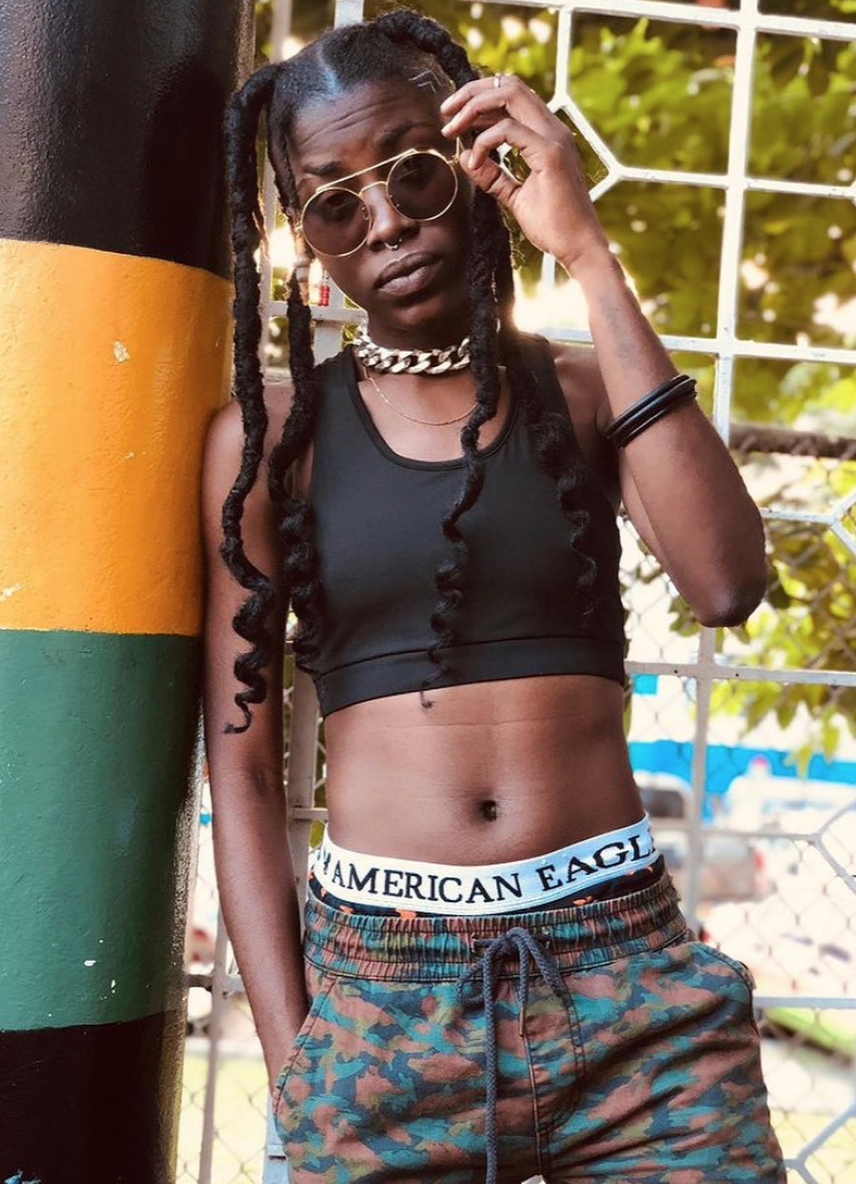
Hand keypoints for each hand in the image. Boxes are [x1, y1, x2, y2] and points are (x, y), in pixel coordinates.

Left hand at [440, 74, 609, 271]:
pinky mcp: (550, 155)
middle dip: (471, 92)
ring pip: (510, 94)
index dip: (479, 98)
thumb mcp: (515, 196)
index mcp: (548, 134)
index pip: (512, 95)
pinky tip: (475, 161)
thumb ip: (493, 176)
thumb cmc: (555, 226)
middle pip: (509, 84)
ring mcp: (554, 139)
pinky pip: (509, 130)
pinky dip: (484, 142)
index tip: (454, 118)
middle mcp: (554, 129)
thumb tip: (466, 158)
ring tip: (452, 128)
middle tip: (446, 112)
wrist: (579, 248)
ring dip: (473, 106)